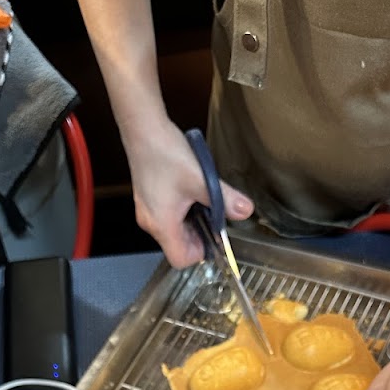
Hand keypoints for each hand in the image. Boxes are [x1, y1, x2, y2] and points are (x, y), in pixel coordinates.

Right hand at [126, 121, 253, 268]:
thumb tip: (245, 211)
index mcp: (162, 224)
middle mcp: (151, 223)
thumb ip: (225, 199)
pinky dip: (182, 210)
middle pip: (178, 246)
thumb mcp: (201, 179)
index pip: (180, 259)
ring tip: (199, 199)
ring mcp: (148, 212)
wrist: (143, 129)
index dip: (200, 252)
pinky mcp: (148, 200)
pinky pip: (168, 216)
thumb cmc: (165, 154)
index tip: (212, 233)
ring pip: (174, 231)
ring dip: (191, 221)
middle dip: (199, 234)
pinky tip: (189, 191)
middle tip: (210, 213)